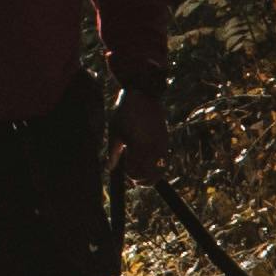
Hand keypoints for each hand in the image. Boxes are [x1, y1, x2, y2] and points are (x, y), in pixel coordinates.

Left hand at [109, 79, 167, 194]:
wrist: (143, 96)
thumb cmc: (125, 113)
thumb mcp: (115, 132)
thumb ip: (113, 153)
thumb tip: (110, 169)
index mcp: (139, 146)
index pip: (138, 172)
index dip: (131, 176)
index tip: (126, 171)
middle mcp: (153, 147)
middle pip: (152, 176)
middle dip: (142, 179)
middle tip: (134, 180)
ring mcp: (162, 145)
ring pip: (161, 170)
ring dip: (152, 176)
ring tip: (142, 176)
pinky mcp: (166, 141)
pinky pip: (165, 161)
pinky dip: (158, 167)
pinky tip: (149, 165)